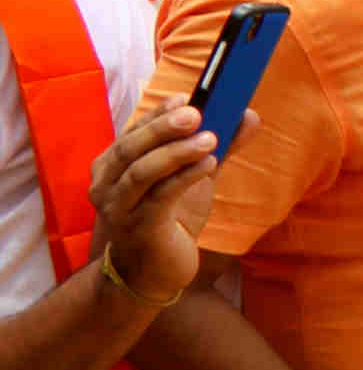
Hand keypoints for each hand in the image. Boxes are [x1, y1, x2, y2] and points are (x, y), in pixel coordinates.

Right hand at [88, 101, 215, 307]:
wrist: (154, 272)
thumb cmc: (169, 219)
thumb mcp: (194, 178)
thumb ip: (218, 147)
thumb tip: (249, 115)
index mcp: (113, 166)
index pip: (133, 132)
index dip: (157, 113)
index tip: (186, 97)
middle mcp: (107, 184)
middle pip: (131, 148)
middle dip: (163, 127)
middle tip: (197, 112)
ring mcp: (119, 207)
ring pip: (141, 171)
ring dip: (176, 151)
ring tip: (211, 138)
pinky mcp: (138, 228)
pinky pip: (159, 197)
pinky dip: (184, 178)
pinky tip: (208, 164)